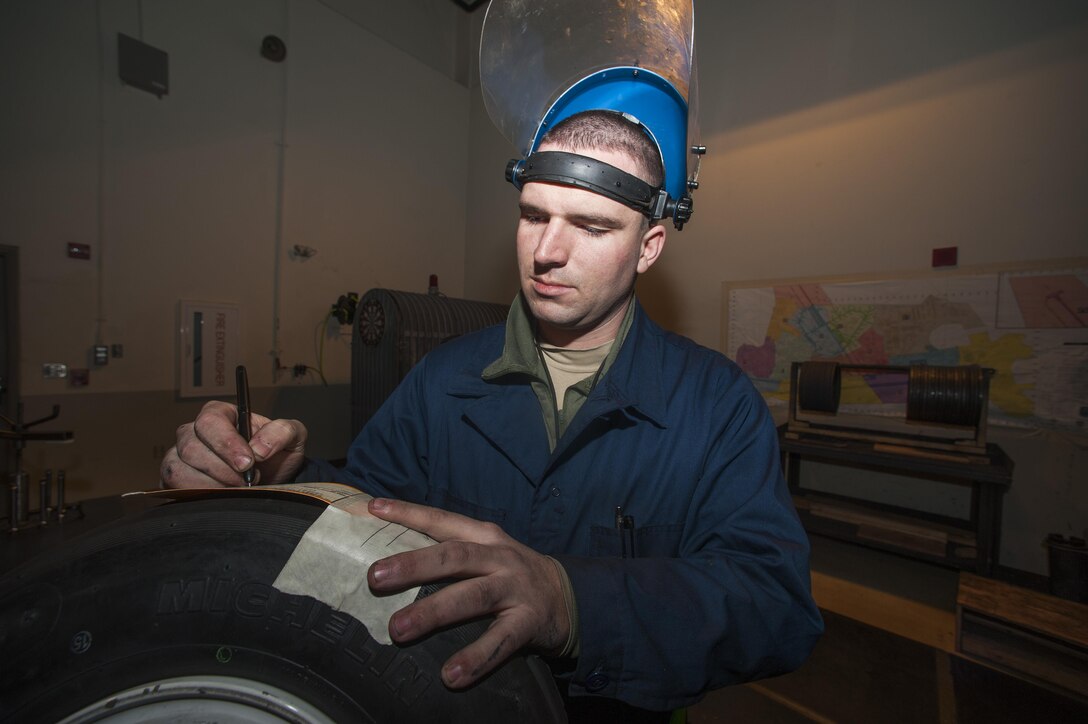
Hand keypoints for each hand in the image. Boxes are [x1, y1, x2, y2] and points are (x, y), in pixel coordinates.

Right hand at [159, 400, 307, 487]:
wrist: (272, 479)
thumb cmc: (276, 453)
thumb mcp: (292, 436)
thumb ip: (282, 432)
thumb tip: (259, 448)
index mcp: (220, 414)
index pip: (210, 421)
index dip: (227, 443)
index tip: (248, 462)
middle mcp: (195, 432)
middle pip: (192, 448)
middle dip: (223, 470)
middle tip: (248, 480)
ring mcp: (180, 455)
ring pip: (180, 470)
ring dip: (212, 485)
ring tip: (237, 488)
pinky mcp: (175, 478)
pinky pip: (174, 487)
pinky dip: (200, 495)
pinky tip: (222, 495)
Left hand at [366, 498, 569, 688]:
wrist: (567, 595)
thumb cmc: (511, 573)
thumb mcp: (487, 551)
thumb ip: (450, 552)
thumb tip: (393, 560)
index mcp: (485, 537)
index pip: (444, 521)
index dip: (410, 513)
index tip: (375, 509)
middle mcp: (499, 558)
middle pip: (454, 557)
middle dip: (414, 565)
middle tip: (375, 577)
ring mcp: (515, 589)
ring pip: (473, 597)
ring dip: (434, 612)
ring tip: (399, 628)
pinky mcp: (528, 622)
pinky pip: (500, 642)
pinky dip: (475, 658)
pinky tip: (451, 675)